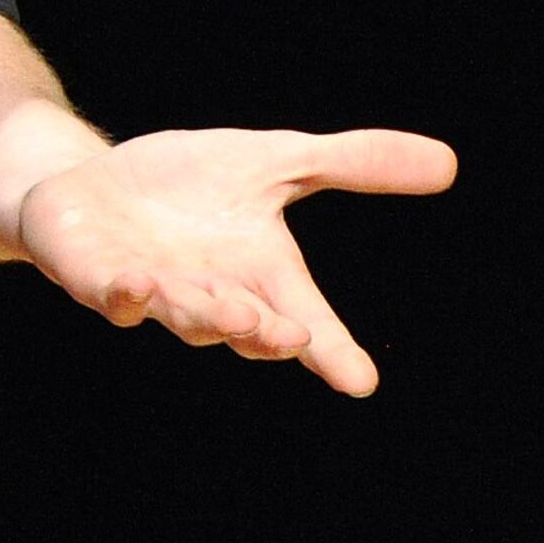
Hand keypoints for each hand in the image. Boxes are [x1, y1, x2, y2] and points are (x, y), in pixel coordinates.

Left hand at [12, 126, 456, 395]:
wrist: (96, 181)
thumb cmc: (191, 182)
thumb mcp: (276, 160)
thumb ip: (351, 163)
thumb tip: (449, 163)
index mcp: (259, 277)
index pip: (306, 322)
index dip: (332, 351)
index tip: (360, 382)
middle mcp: (209, 295)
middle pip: (243, 326)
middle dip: (262, 330)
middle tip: (284, 332)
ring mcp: (150, 291)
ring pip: (181, 315)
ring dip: (202, 314)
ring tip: (226, 309)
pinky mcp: (94, 276)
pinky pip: (108, 293)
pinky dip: (123, 292)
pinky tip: (134, 286)